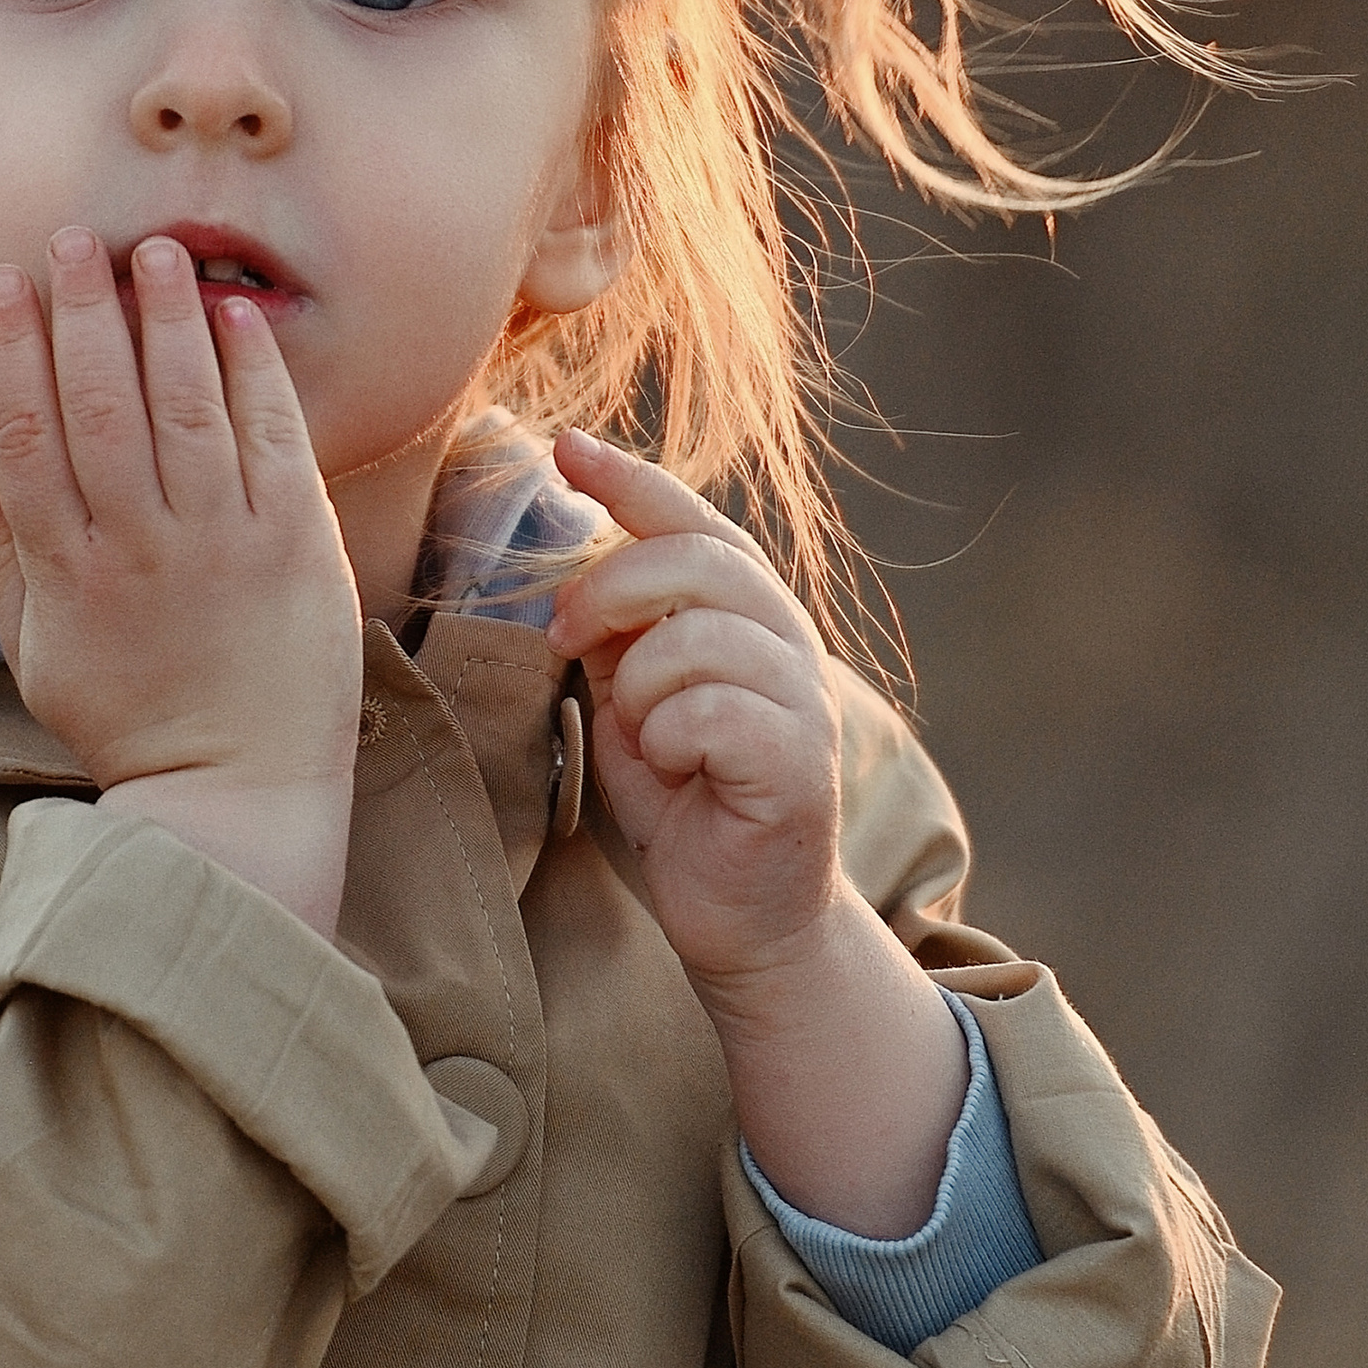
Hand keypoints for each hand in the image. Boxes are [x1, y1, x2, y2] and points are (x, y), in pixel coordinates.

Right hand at [0, 229, 362, 933]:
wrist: (235, 794)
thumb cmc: (130, 721)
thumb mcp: (36, 650)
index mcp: (66, 571)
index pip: (26, 436)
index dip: (12, 349)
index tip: (3, 279)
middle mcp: (138, 547)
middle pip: (99, 404)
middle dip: (82, 310)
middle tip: (73, 238)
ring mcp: (221, 542)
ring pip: (184, 407)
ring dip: (166, 320)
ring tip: (153, 251)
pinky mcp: (294, 544)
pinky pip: (270, 438)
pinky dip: (252, 371)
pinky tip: (235, 315)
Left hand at [547, 431, 964, 1232]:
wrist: (741, 918)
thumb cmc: (682, 803)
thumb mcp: (629, 700)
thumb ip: (615, 636)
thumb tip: (569, 572)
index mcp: (746, 615)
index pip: (693, 522)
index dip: (632, 479)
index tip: (566, 448)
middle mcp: (786, 643)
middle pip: (692, 563)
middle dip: (609, 592)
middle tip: (565, 640)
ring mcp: (802, 702)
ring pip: (696, 640)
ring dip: (640, 689)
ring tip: (643, 736)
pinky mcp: (798, 764)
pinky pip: (712, 712)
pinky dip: (669, 737)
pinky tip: (675, 769)